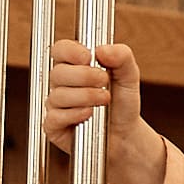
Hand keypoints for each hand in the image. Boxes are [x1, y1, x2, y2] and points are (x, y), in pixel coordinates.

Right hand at [43, 39, 165, 183]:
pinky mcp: (54, 126)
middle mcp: (62, 84)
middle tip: (104, 82)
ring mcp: (56, 105)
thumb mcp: (129, 76)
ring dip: (85, 97)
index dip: (70, 51)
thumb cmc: (122, 103)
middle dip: (84, 76)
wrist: (126, 134)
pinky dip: (75, 114)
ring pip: (58, 95)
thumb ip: (121, 56)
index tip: (88, 57)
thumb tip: (102, 49)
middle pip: (58, 72)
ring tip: (105, 100)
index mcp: (75, 66)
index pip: (60, 50)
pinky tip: (89, 114)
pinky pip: (55, 117)